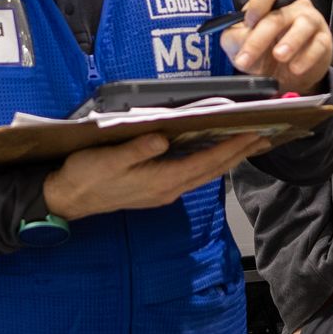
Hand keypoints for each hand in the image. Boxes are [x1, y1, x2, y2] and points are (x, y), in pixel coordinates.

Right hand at [43, 132, 272, 221]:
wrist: (68, 199)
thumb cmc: (86, 176)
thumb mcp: (108, 159)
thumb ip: (137, 149)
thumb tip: (161, 137)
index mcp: (160, 180)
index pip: (206, 162)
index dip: (231, 148)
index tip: (253, 134)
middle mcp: (168, 188)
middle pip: (213, 170)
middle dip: (240, 153)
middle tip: (265, 137)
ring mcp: (163, 191)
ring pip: (205, 174)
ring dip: (229, 159)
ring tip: (248, 145)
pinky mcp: (157, 189)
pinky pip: (193, 175)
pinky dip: (210, 163)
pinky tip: (215, 154)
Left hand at [222, 0, 332, 93]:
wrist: (286, 75)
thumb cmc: (262, 51)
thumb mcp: (240, 44)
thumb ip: (235, 38)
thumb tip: (243, 39)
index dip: (259, 1)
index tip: (249, 22)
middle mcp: (294, 5)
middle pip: (279, 14)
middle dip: (260, 38)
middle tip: (247, 59)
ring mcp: (311, 21)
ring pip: (304, 25)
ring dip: (290, 41)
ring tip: (279, 56)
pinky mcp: (324, 40)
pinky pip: (318, 45)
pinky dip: (306, 57)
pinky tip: (295, 68)